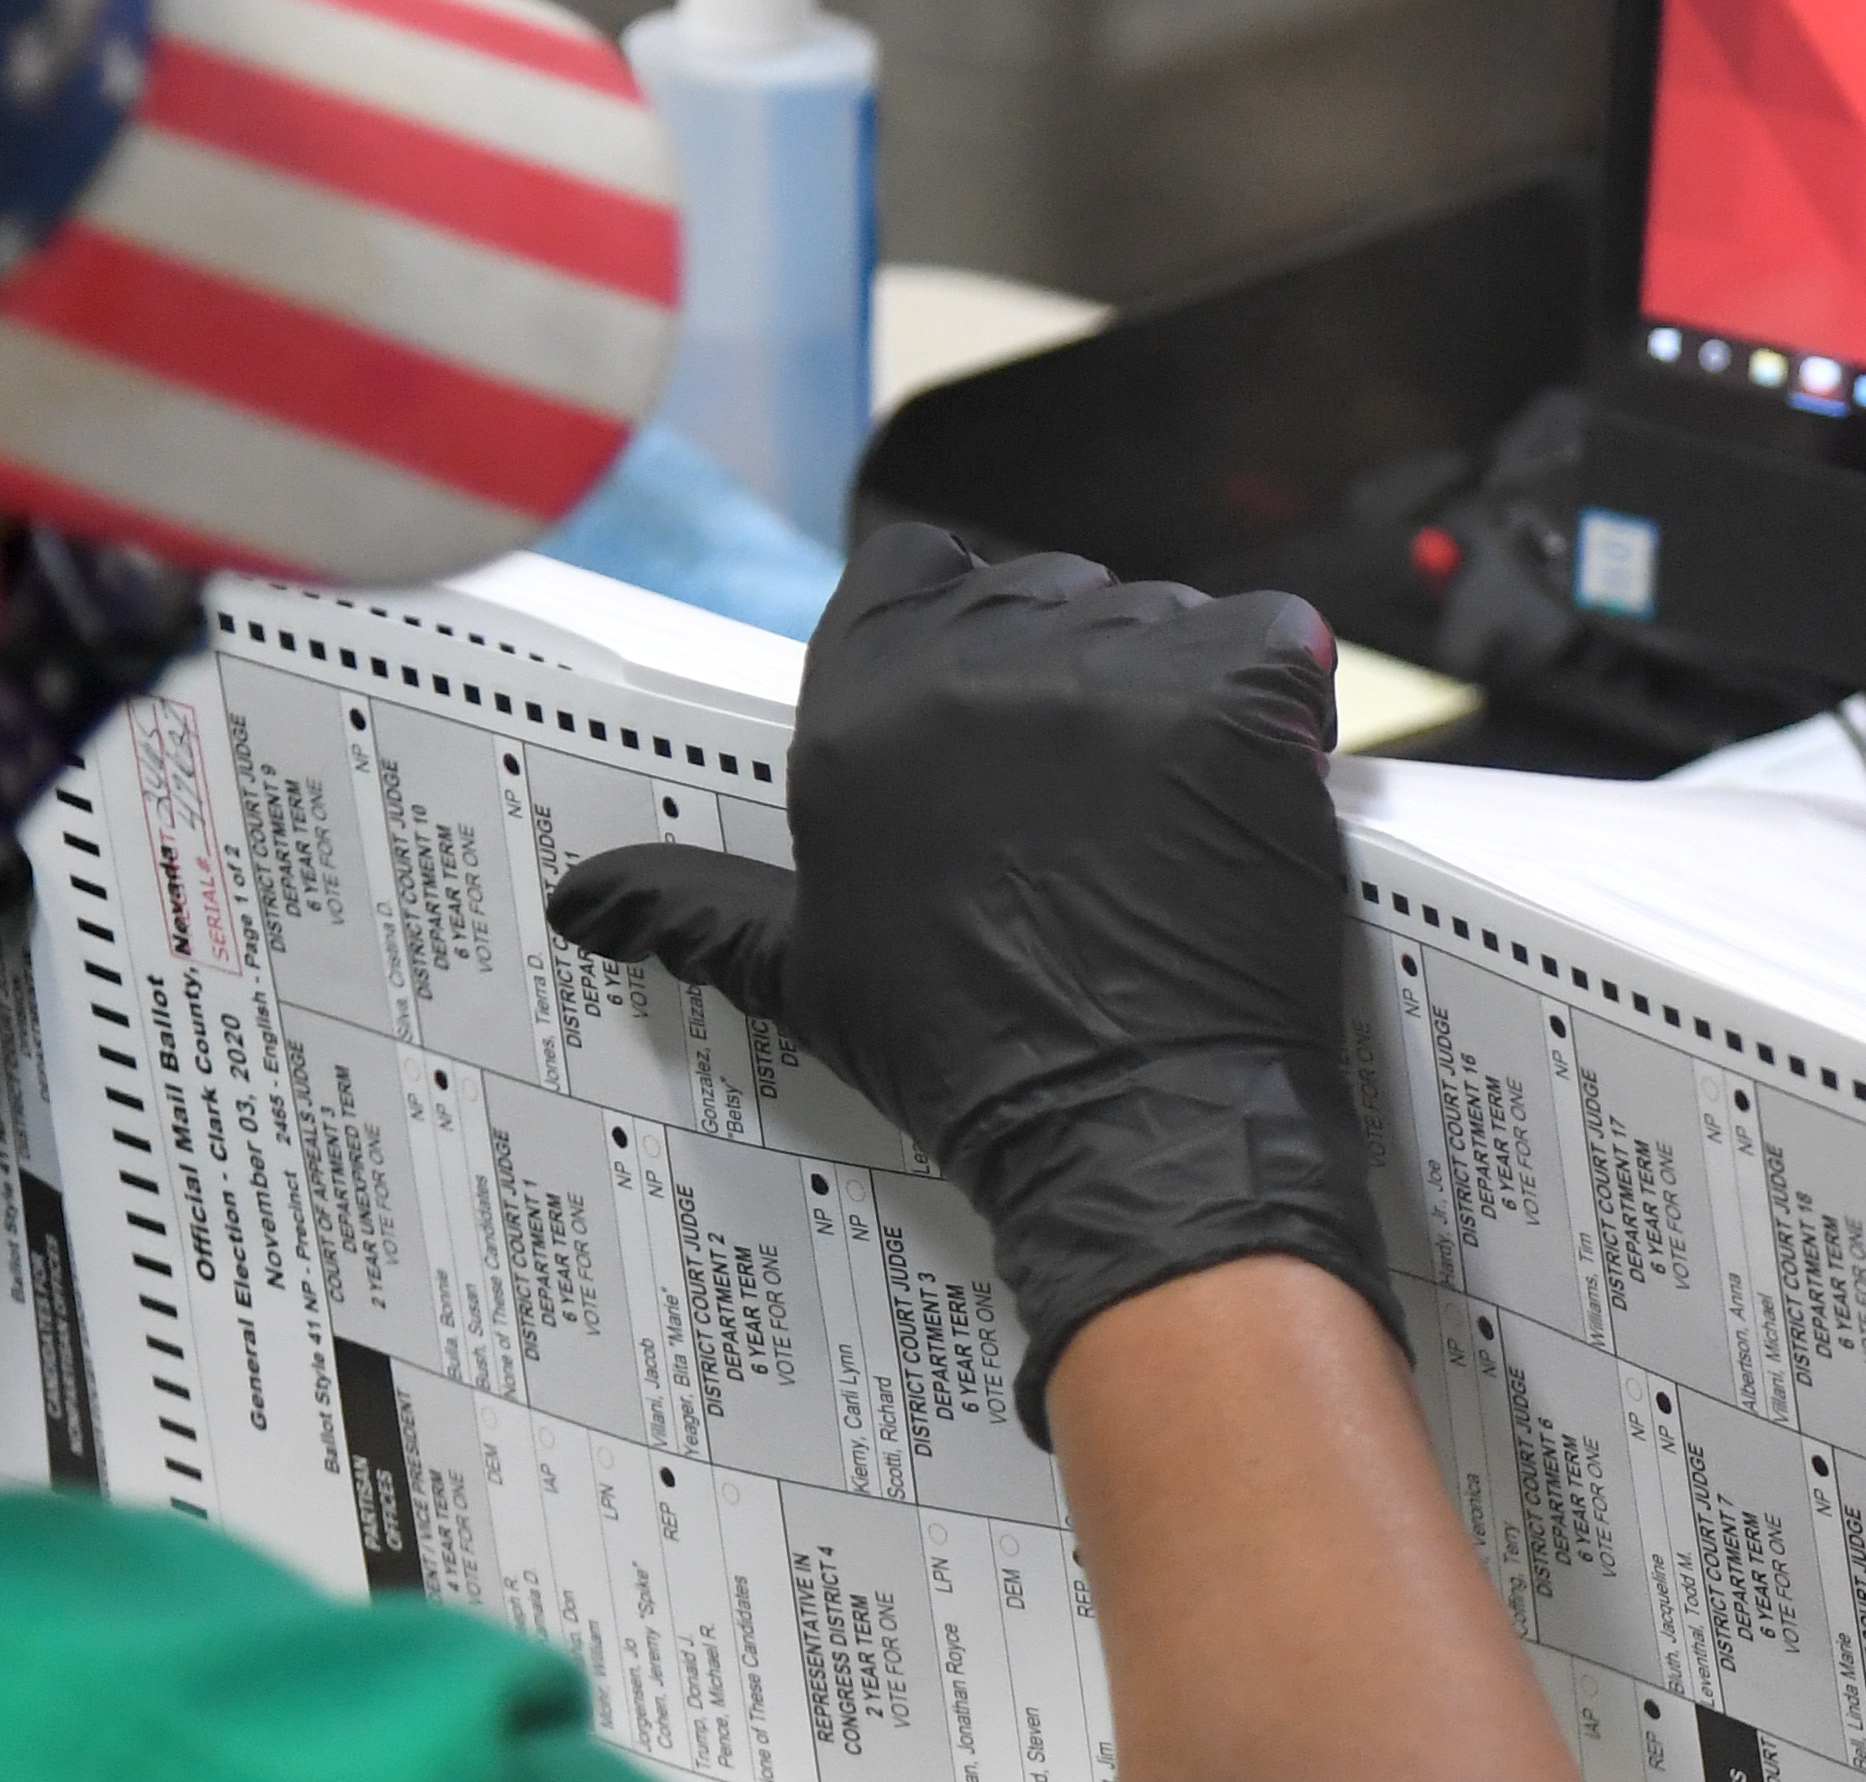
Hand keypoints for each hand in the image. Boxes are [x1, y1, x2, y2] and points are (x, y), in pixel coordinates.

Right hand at [545, 523, 1404, 1438]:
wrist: (1130, 1129)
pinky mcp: (1235, 700)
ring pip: (1165, 614)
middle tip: (1103, 799)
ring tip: (1176, 816)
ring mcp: (1115, 675)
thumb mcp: (808, 977)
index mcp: (861, 707)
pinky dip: (1284, 702)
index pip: (915, 569)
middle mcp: (977, 669)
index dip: (971, 626)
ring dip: (1184, 691)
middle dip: (1084, 668)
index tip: (1004, 708)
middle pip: (1049, 588)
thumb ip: (695, 907)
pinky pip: (1278, 639)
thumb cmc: (969, 1059)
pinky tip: (1258, 786)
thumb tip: (581, 899)